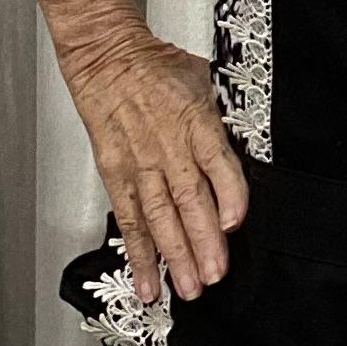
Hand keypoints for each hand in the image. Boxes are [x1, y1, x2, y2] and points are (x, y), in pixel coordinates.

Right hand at [59, 28, 247, 302]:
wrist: (106, 58)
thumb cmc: (155, 68)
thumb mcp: (202, 82)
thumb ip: (219, 124)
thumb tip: (240, 156)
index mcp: (195, 122)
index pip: (216, 162)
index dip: (227, 194)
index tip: (235, 221)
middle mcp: (167, 148)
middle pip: (188, 199)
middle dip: (202, 241)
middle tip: (214, 274)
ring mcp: (139, 165)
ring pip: (159, 217)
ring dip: (174, 256)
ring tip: (187, 287)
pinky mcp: (116, 176)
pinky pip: (129, 220)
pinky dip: (138, 253)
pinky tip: (147, 280)